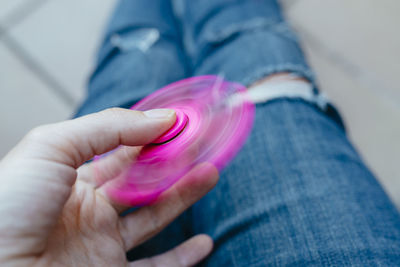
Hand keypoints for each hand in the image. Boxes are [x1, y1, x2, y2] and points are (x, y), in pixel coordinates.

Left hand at [0, 108, 218, 265]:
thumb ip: (108, 128)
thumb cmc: (7, 207)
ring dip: (183, 196)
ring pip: (153, 217)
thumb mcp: (52, 148)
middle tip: (201, 143)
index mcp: (70, 178)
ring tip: (210, 173)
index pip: (120, 151)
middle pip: (141, 181)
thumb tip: (161, 118)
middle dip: (172, 161)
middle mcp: (87, 210)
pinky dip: (182, 258)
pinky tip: (203, 243)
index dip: (150, 135)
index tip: (179, 122)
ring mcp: (100, 244)